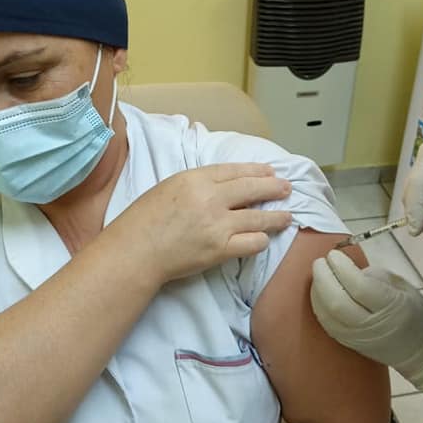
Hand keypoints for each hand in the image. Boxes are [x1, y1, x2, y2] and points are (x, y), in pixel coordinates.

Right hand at [121, 163, 292, 281]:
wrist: (135, 251)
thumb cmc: (144, 220)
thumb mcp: (168, 187)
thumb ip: (197, 184)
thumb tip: (223, 186)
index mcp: (195, 179)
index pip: (235, 171)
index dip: (257, 171)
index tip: (270, 172)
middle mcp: (210, 198)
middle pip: (253, 189)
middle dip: (274, 188)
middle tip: (287, 188)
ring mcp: (217, 225)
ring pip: (259, 217)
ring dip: (277, 217)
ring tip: (287, 216)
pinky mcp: (220, 249)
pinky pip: (252, 243)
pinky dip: (260, 240)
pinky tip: (263, 239)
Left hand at [311, 250, 422, 392]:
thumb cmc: (416, 313)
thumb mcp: (403, 287)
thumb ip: (375, 276)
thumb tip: (348, 269)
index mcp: (392, 306)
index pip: (359, 286)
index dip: (342, 268)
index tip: (334, 254)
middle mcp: (371, 324)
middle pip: (337, 301)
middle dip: (323, 277)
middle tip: (320, 261)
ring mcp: (357, 337)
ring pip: (326, 314)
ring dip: (317, 290)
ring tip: (319, 274)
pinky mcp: (347, 343)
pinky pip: (325, 323)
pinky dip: (318, 304)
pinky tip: (318, 291)